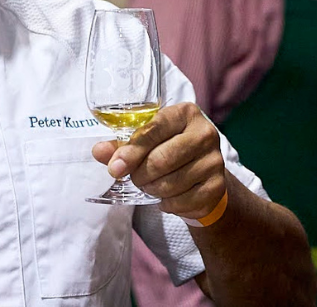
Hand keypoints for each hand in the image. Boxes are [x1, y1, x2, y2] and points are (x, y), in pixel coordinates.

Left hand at [92, 102, 225, 220]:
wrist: (201, 173)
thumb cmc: (167, 149)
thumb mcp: (145, 141)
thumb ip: (121, 145)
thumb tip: (98, 151)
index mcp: (185, 113)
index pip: (155, 129)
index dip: (132, 150)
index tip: (115, 168)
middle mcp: (205, 133)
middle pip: (162, 159)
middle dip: (140, 174)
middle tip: (134, 178)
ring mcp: (214, 160)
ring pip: (172, 183)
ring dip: (152, 189)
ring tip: (150, 185)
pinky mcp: (218, 186)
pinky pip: (183, 201)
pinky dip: (167, 203)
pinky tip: (166, 197)